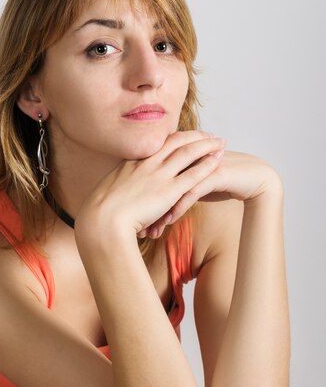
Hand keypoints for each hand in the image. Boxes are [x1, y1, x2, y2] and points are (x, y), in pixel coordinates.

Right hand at [75, 131, 225, 241]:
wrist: (102, 222)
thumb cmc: (100, 214)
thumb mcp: (107, 191)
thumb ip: (119, 186)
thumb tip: (116, 190)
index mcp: (132, 162)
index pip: (158, 143)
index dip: (175, 138)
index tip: (186, 136)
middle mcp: (147, 163)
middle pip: (176, 141)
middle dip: (195, 136)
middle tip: (209, 134)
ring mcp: (158, 175)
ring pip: (188, 152)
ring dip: (206, 145)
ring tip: (220, 141)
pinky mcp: (169, 191)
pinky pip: (193, 173)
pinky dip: (207, 164)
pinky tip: (218, 159)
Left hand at [141, 149, 282, 238]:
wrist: (256, 177)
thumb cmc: (224, 180)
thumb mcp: (196, 181)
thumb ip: (178, 185)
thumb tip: (159, 200)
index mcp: (180, 156)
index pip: (152, 176)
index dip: (140, 197)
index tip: (130, 216)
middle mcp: (188, 158)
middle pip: (157, 182)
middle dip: (145, 207)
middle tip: (135, 226)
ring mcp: (200, 164)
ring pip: (172, 188)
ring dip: (159, 211)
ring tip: (150, 229)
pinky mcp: (214, 174)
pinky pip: (191, 192)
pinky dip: (178, 207)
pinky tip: (169, 221)